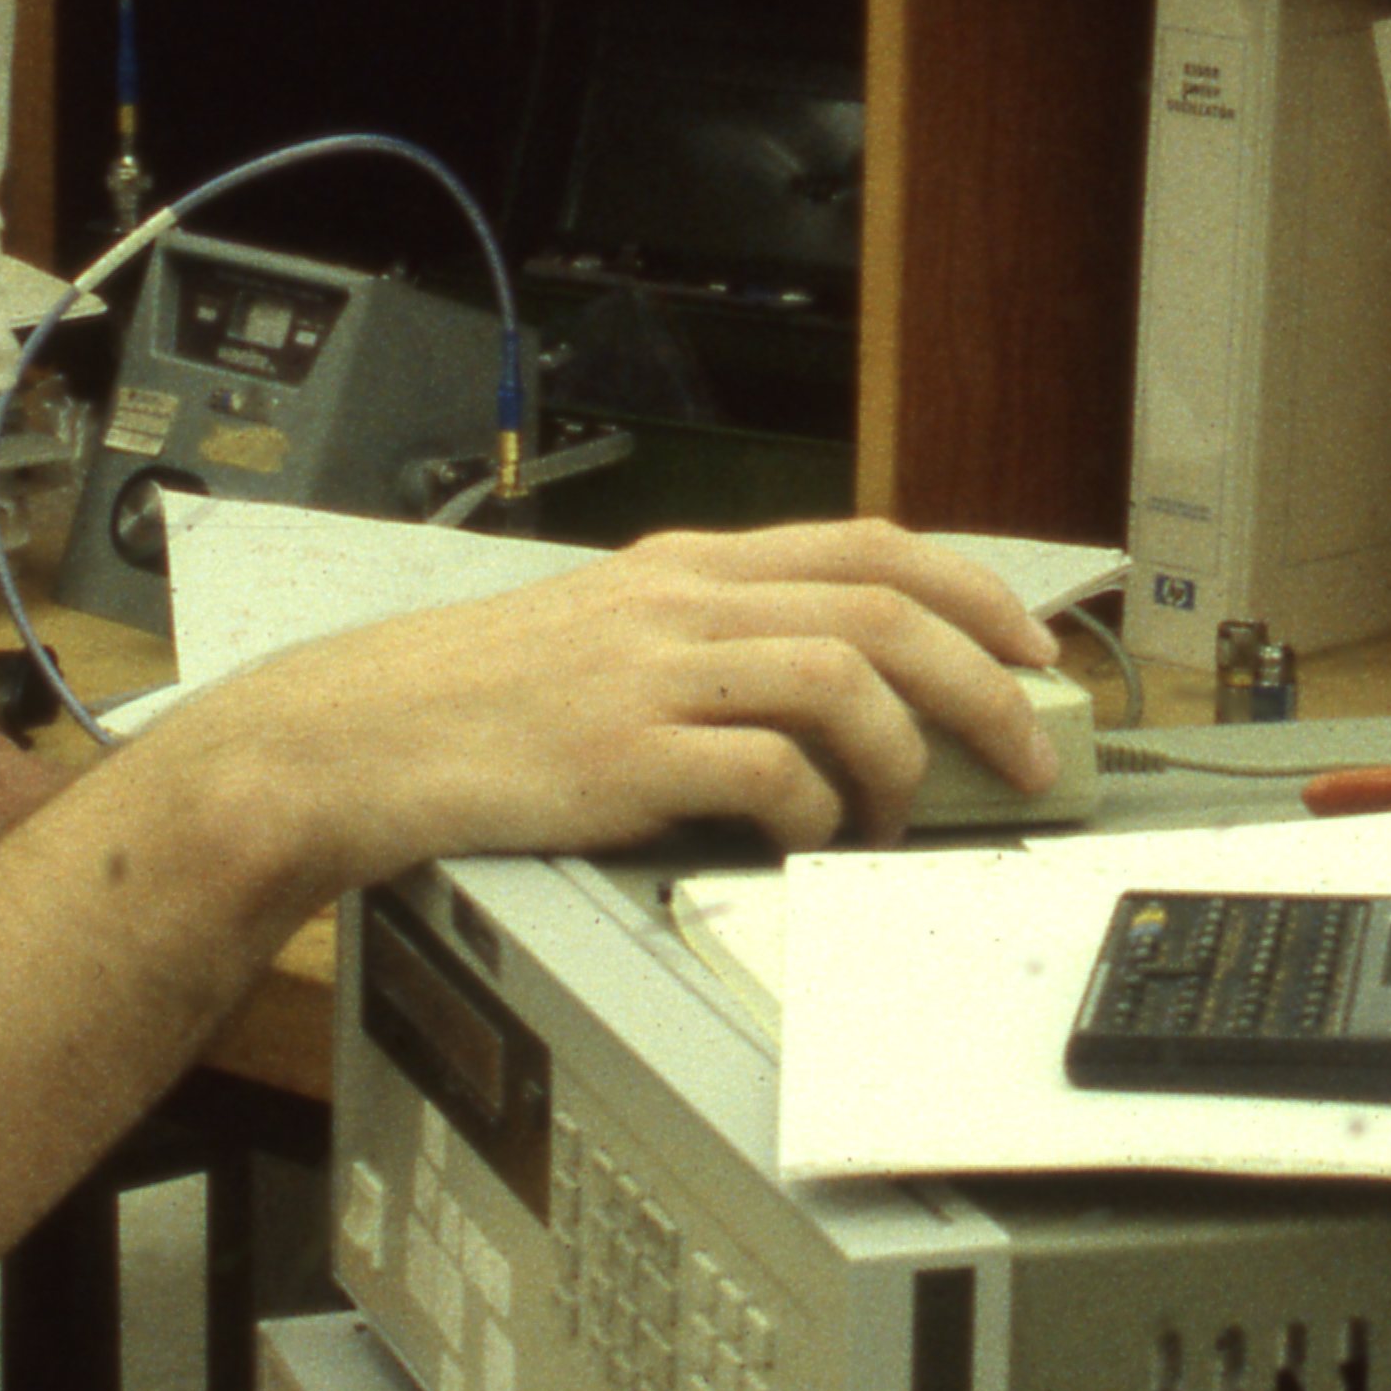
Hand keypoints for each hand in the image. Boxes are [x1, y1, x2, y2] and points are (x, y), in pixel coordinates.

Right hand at [182, 517, 1065, 907]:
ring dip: (901, 760)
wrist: (358, 739)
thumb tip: (830, 685)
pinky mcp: (623, 754)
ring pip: (841, 682)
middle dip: (982, 686)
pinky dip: (811, 815)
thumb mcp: (603, 632)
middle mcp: (680, 604)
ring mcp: (652, 674)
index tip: (1032, 649)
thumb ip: (707, 640)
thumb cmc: (478, 702)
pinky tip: (803, 843)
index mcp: (686, 568)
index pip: (869, 546)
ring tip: (898, 820)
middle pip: (882, 611)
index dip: (974, 595)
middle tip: (1025, 754)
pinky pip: (765, 774)